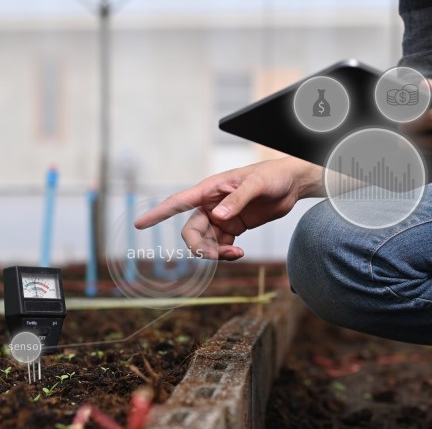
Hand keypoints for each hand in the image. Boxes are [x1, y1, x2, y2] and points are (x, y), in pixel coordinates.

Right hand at [134, 157, 322, 260]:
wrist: (292, 184)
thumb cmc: (272, 176)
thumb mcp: (256, 185)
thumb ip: (237, 200)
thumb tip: (218, 217)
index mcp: (210, 190)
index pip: (177, 203)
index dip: (158, 213)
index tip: (140, 224)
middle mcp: (211, 205)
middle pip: (191, 231)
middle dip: (198, 247)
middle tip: (213, 256)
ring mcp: (222, 217)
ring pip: (206, 242)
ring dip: (215, 253)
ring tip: (235, 254)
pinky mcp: (234, 227)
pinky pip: (221, 245)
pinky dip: (226, 254)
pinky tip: (239, 254)